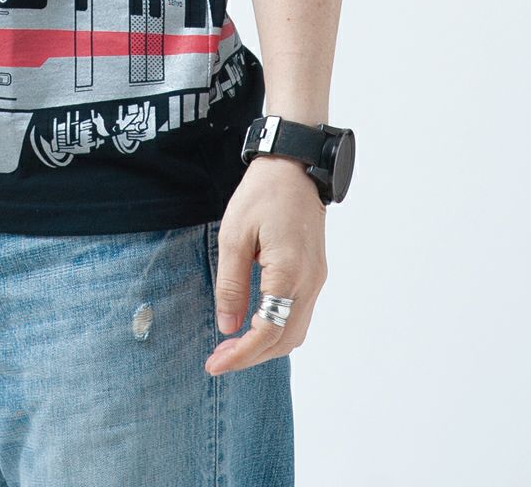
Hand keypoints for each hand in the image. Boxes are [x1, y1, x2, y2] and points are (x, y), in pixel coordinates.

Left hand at [205, 155, 326, 374]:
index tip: (214, 364)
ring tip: (231, 345)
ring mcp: (316, 278)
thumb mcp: (234, 235)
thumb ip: (231, 284)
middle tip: (218, 358)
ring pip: (295, 330)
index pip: (267, 332)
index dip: (240, 355)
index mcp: (289, 273)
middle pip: (285, 339)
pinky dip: (276, 328)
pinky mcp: (314, 272)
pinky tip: (253, 323)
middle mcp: (309, 282)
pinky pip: (299, 313)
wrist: (294, 166)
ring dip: (265, 345)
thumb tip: (228, 326)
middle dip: (251, 356)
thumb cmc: (261, 194)